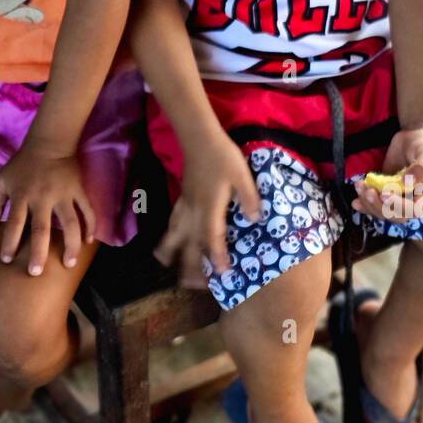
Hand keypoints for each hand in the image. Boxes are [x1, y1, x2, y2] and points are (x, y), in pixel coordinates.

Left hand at [0, 144, 96, 275]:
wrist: (49, 143)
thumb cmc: (22, 164)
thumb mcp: (1, 179)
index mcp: (22, 195)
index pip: (14, 223)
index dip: (9, 242)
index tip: (6, 260)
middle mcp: (42, 197)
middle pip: (41, 229)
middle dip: (38, 252)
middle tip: (35, 272)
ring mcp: (63, 194)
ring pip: (70, 223)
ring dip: (70, 245)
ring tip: (69, 263)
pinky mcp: (78, 190)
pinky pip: (87, 210)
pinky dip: (90, 226)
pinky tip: (89, 242)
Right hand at [154, 134, 261, 288]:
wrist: (200, 138)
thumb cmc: (223, 157)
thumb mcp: (243, 176)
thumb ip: (249, 198)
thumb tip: (255, 220)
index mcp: (211, 207)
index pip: (212, 237)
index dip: (216, 255)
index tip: (221, 273)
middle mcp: (195, 211)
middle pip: (189, 243)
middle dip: (190, 264)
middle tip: (193, 284)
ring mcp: (185, 205)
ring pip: (175, 233)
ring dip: (171, 251)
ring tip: (167, 265)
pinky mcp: (182, 198)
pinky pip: (173, 221)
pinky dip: (169, 234)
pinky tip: (168, 241)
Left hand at [352, 125, 422, 222]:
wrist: (417, 135)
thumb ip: (421, 168)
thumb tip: (406, 183)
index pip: (415, 210)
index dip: (399, 206)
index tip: (385, 193)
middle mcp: (414, 200)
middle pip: (397, 215)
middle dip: (380, 206)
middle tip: (368, 191)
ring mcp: (399, 196)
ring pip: (384, 211)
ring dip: (369, 203)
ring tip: (359, 187)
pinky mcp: (386, 190)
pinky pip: (376, 203)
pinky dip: (365, 203)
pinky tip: (355, 202)